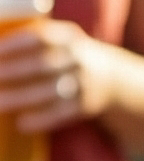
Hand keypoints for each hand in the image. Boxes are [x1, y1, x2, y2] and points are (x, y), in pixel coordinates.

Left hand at [0, 19, 117, 132]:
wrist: (112, 80)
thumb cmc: (68, 60)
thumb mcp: (60, 42)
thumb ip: (32, 45)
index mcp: (69, 38)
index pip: (41, 37)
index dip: (16, 44)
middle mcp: (79, 58)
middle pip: (44, 64)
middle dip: (15, 71)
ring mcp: (85, 83)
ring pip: (52, 90)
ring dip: (22, 98)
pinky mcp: (87, 105)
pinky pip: (62, 112)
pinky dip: (41, 119)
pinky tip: (21, 124)